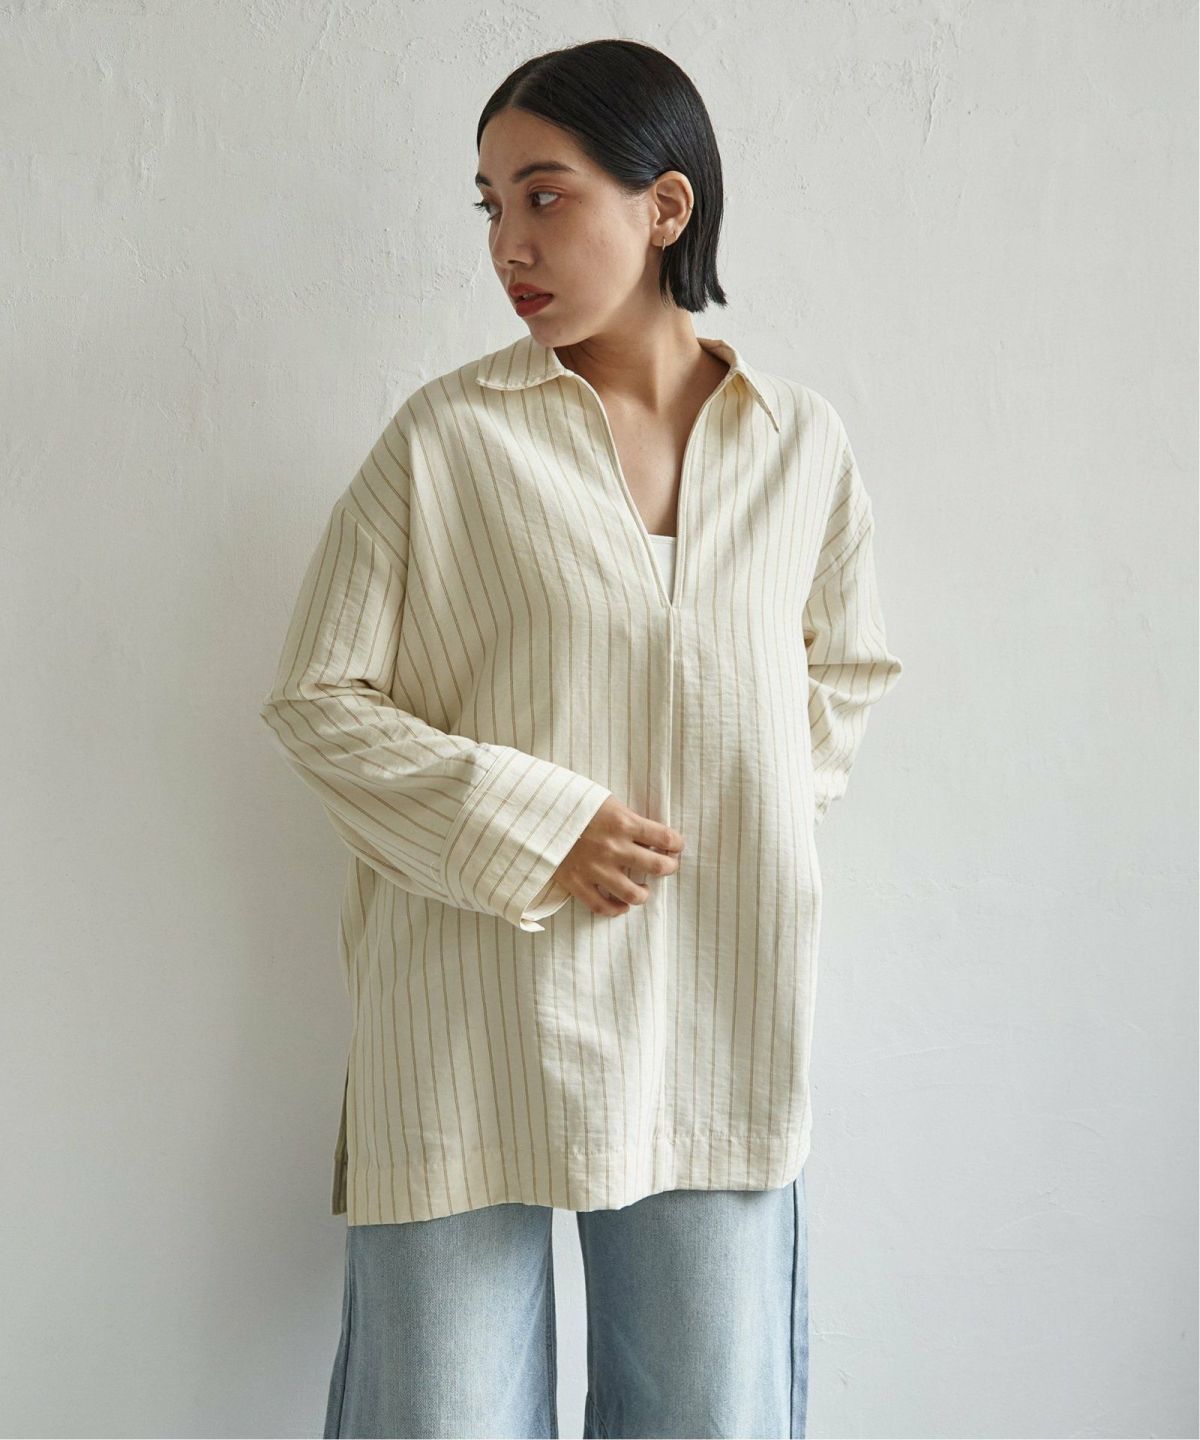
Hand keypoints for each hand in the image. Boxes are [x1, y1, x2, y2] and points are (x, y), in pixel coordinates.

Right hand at [551, 795, 683, 918]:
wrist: (533, 814)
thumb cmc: (571, 803)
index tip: (675, 846)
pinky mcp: (576, 883)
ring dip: (644, 893)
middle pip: (657, 866)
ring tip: (643, 888)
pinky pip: (602, 906)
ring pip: (633, 893)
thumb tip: (648, 834)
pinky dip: (616, 909)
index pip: (665, 837)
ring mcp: (595, 868)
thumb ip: (626, 817)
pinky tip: (622, 904)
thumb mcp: (604, 800)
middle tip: (667, 866)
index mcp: (623, 822)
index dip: (676, 844)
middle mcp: (613, 847)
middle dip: (668, 867)